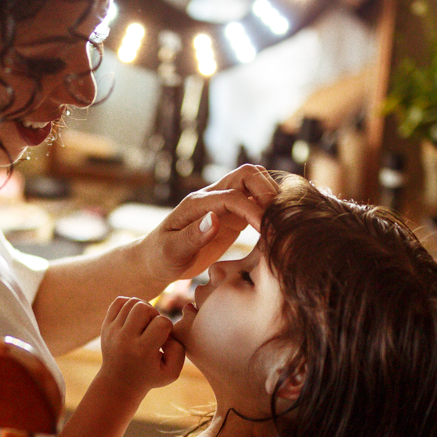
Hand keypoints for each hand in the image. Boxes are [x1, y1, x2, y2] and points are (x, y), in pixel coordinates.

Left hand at [98, 297, 184, 395]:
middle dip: (154, 314)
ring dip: (143, 309)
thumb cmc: (149, 376)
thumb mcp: (172, 372)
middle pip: (144, 307)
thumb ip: (178, 350)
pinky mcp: (106, 326)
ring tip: (144, 324)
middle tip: (152, 328)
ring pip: (132, 302)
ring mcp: (112, 331)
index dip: (168, 328)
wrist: (119, 382)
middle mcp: (124, 339)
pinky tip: (134, 318)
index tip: (162, 340)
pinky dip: (130, 305)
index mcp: (142, 351)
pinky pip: (119, 301)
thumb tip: (167, 331)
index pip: (162, 323)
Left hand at [138, 164, 278, 285]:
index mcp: (198, 203)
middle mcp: (212, 197)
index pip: (233, 196)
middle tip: (279, 221)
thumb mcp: (172, 251)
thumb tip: (215, 218)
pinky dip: (270, 210)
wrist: (156, 262)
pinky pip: (256, 203)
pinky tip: (275, 231)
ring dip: (271, 197)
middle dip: (268, 192)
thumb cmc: (160, 258)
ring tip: (280, 224)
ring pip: (255, 184)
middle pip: (248, 175)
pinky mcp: (232, 217)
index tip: (267, 231)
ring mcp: (223, 205)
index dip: (253, 210)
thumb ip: (193, 236)